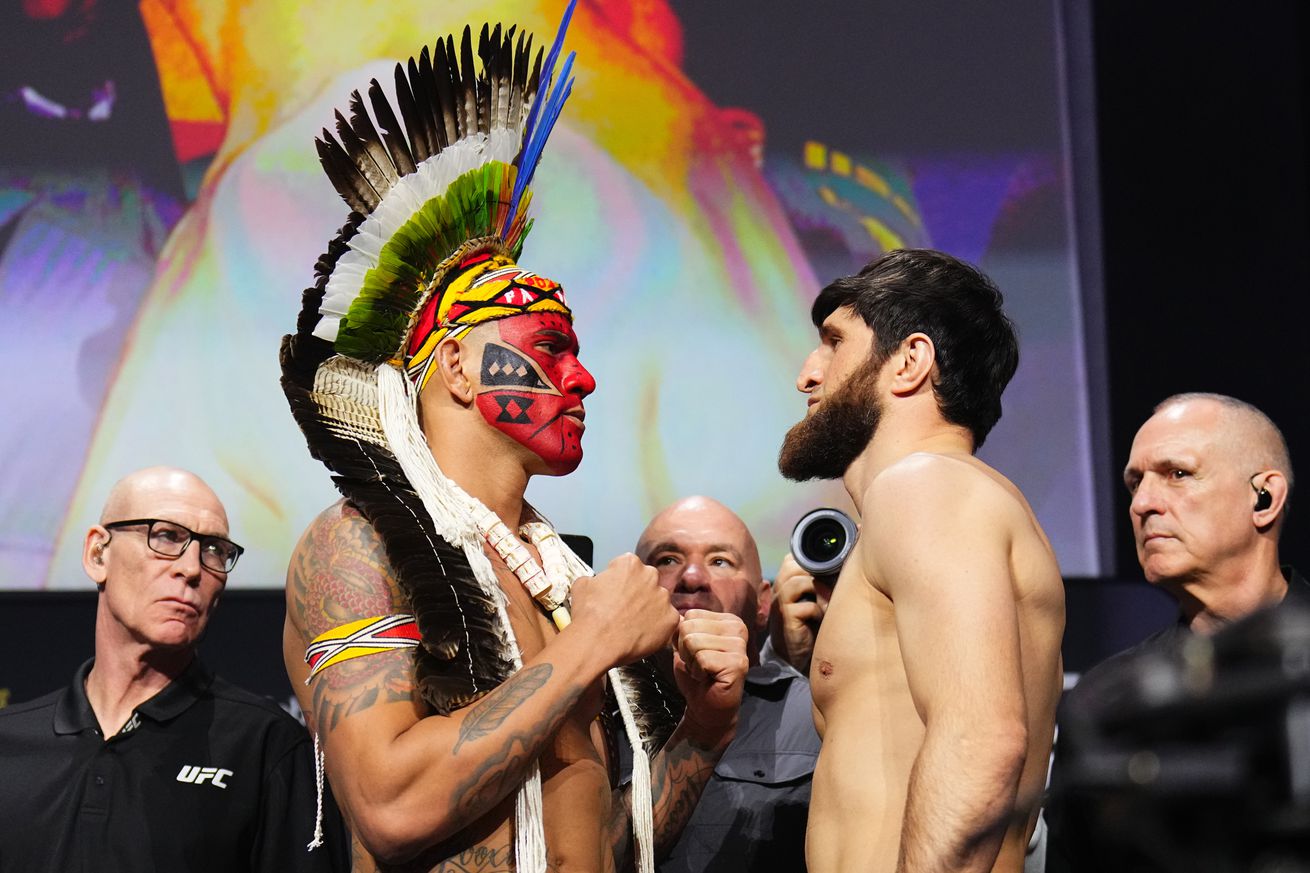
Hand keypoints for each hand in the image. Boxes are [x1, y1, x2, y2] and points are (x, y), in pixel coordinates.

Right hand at [570, 553, 678, 666]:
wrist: (597, 642)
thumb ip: (596, 578)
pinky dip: (658, 627)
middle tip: (626, 608)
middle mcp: (650, 576)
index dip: (621, 580)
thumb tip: (598, 583)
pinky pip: (668, 621)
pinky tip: (642, 634)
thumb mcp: (582, 585)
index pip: (629, 567)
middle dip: (639, 592)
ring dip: (650, 609)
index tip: (616, 592)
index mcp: (630, 563)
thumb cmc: (589, 614)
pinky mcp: (671, 618)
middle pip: (648, 581)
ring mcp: (663, 598)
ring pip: (659, 601)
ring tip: (633, 624)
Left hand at [673, 609, 748, 747]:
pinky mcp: (737, 664)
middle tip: (699, 665)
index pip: (691, 615)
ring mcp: (740, 646)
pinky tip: (707, 678)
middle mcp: (738, 628)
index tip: (696, 653)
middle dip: (685, 650)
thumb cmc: (696, 675)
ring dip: (691, 662)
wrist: (706, 707)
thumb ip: (683, 627)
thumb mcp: (685, 644)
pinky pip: (702, 659)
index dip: (683, 638)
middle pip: (689, 627)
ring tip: (703, 671)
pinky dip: (697, 672)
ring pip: (693, 642)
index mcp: (728, 620)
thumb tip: (674, 614)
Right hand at [767, 553, 826, 674]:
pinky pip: (806, 607)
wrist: (801, 655)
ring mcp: (779, 602)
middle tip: (833, 586)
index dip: (814, 560)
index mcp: (786, 579)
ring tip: (829, 605)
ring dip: (820, 591)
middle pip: (794, 564)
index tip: (832, 569)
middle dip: (818, 573)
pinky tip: (821, 619)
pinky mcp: (785, 618)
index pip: (795, 557)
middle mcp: (779, 587)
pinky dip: (818, 610)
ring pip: (798, 582)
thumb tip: (846, 562)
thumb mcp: (819, 596)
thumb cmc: (815, 623)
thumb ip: (824, 579)